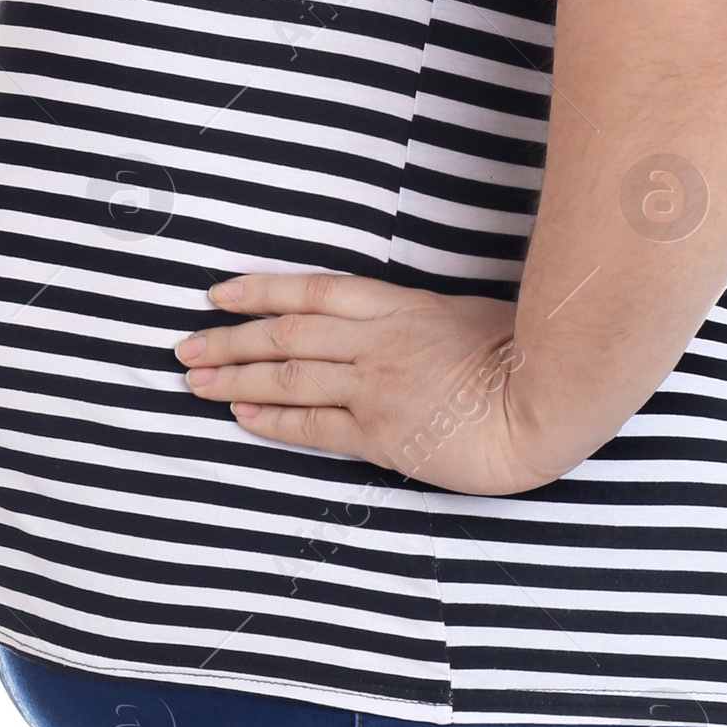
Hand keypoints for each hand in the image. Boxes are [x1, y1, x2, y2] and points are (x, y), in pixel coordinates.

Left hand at [174, 273, 540, 493]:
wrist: (543, 404)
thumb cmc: (525, 355)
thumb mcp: (469, 314)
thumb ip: (423, 317)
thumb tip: (401, 322)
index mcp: (396, 306)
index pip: (310, 292)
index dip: (258, 292)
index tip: (217, 294)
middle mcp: (374, 342)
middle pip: (283, 336)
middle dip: (228, 340)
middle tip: (183, 345)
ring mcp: (374, 387)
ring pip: (286, 378)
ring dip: (234, 379)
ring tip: (194, 380)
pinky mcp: (381, 434)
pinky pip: (314, 426)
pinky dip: (273, 420)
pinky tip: (241, 416)